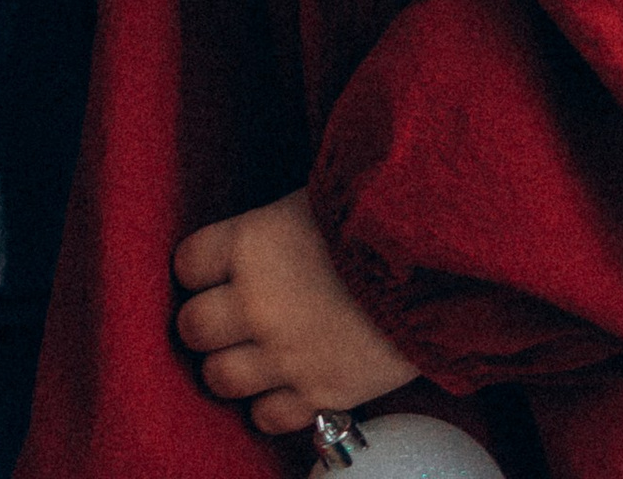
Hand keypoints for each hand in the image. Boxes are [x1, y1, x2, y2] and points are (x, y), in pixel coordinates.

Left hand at [175, 189, 416, 436]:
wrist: (435, 264)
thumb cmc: (372, 220)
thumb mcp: (307, 205)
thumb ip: (266, 233)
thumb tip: (247, 244)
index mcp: (249, 244)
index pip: (186, 264)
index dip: (199, 270)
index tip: (213, 273)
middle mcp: (255, 302)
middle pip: (193, 328)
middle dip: (205, 325)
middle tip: (226, 321)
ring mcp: (284, 354)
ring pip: (219, 378)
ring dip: (230, 368)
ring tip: (252, 355)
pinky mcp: (318, 393)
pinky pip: (266, 418)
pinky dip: (269, 406)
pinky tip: (284, 385)